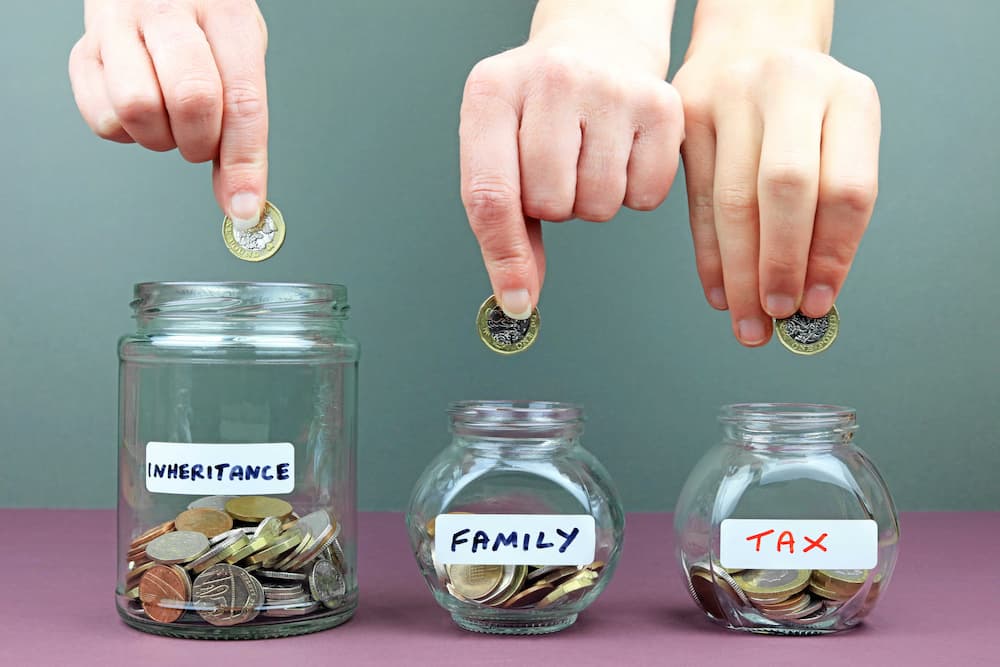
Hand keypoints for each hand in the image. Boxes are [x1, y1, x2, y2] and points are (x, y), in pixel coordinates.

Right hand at [69, 0, 269, 228]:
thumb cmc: (205, 19)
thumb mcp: (240, 54)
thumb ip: (242, 125)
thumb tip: (240, 200)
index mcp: (226, 12)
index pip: (243, 99)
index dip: (245, 162)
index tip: (245, 207)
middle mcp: (169, 10)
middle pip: (190, 99)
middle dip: (202, 142)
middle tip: (203, 138)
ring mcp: (119, 25)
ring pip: (137, 108)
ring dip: (161, 137)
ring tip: (170, 119)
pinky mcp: (83, 49)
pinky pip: (101, 116)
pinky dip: (126, 133)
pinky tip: (142, 111)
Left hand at [460, 33, 683, 318]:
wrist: (597, 41)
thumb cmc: (540, 106)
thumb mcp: (500, 145)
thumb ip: (503, 224)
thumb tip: (519, 298)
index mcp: (492, 92)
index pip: (490, 193)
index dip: (503, 255)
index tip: (516, 299)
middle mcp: (552, 79)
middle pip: (550, 205)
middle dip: (553, 205)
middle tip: (557, 167)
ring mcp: (611, 88)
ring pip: (599, 206)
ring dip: (592, 200)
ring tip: (588, 156)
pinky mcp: (662, 104)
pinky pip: (647, 197)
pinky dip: (634, 191)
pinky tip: (621, 152)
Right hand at [673, 47, 879, 345]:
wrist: (749, 46)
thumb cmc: (800, 109)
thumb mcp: (836, 138)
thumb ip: (830, 209)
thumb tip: (812, 296)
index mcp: (848, 95)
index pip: (846, 189)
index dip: (832, 254)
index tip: (818, 302)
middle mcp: (790, 87)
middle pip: (785, 190)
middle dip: (779, 264)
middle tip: (776, 314)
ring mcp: (731, 96)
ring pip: (733, 201)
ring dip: (740, 272)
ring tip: (748, 319)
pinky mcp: (686, 114)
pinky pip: (697, 200)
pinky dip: (709, 254)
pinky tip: (719, 290)